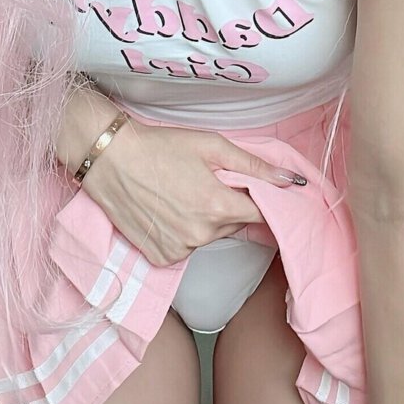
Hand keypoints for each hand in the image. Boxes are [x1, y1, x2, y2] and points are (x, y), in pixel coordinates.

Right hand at [75, 114, 302, 266]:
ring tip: (181, 193)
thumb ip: (255, 166)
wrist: (110, 159)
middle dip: (229, 205)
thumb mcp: (212, 145)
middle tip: (205, 181)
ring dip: (205, 219)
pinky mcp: (161, 258)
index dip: (258, 198)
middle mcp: (202, 235)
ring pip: (210, 236)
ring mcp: (180, 250)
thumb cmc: (161, 146)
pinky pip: (186, 248)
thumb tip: (293, 182)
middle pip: (235, 224)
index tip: (250, 188)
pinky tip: (167, 211)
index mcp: (219, 207)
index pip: (260, 213)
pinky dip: (182, 233)